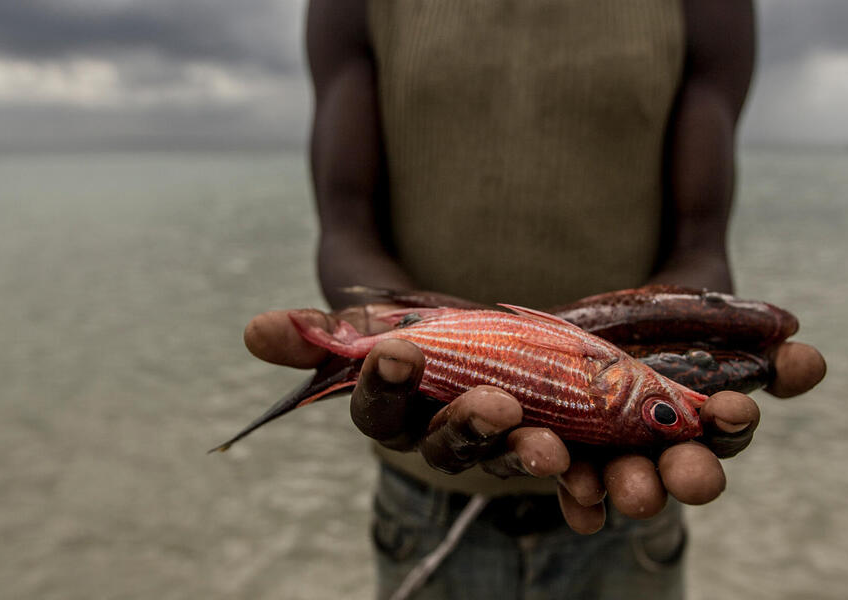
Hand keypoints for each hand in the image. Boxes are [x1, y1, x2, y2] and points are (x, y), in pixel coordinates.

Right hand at [243, 306, 570, 476]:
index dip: (385, 385)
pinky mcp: (552, 454)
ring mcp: (498, 452)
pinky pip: (566, 483)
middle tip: (495, 401)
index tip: (396, 350)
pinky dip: (582, 489)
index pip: (379, 408)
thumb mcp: (382, 324)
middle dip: (467, 424)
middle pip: (447, 446)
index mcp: (397, 413)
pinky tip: (596, 494)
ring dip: (527, 455)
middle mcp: (442, 442)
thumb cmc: (422, 339)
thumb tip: (251, 331)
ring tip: (551, 446)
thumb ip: (323, 334)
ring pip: (506, 462)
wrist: (485, 347)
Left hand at [556, 341, 825, 532]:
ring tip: (622, 486)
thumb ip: (760, 345)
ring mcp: (609, 451)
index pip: (725, 431)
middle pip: (677, 473)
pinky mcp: (562, 442)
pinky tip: (579, 498)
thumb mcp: (716, 320)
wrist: (601, 312)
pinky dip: (574, 493)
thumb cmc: (676, 322)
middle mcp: (660, 450)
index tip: (733, 409)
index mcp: (704, 424)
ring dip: (624, 487)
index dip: (731, 422)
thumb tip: (807, 360)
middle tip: (688, 475)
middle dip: (685, 475)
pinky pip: (567, 476)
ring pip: (621, 480)